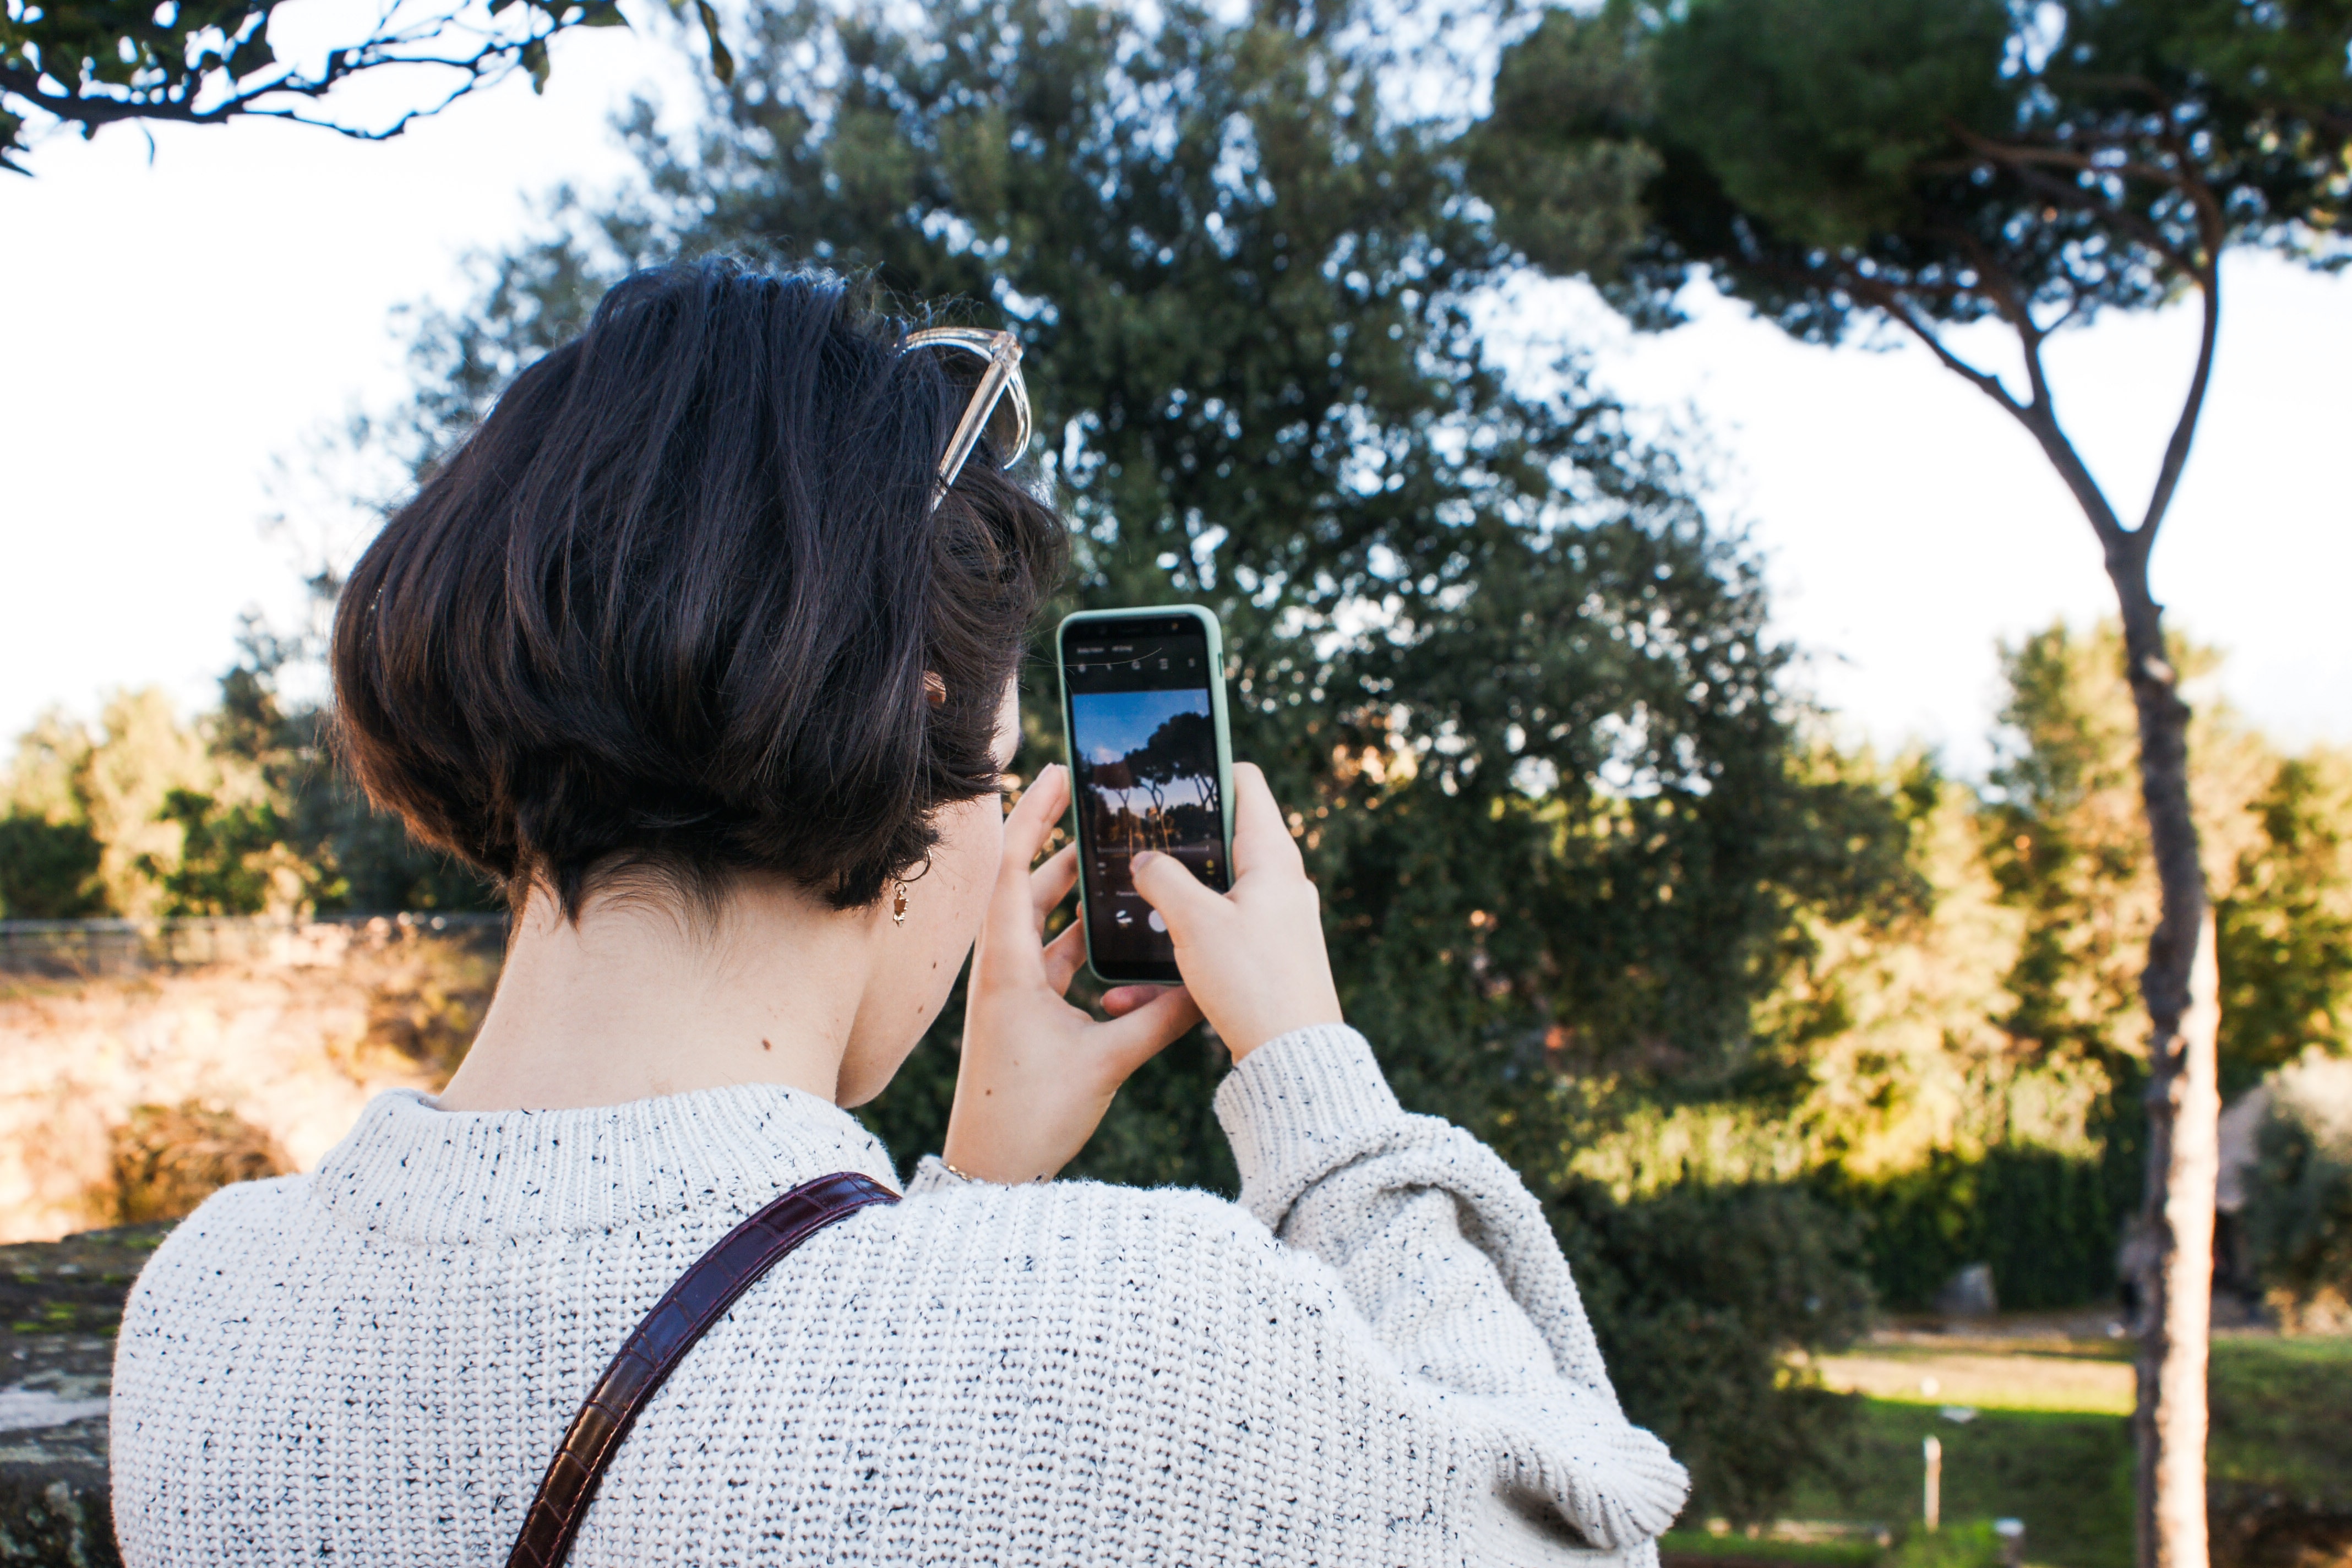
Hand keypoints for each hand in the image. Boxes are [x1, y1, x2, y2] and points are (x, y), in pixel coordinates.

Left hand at [944, 764, 1203, 1182]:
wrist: (989, 1173)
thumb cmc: (1029, 1117)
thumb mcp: (1105, 1063)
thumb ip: (1159, 1019)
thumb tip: (1207, 987)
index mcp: (1008, 969)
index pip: (1012, 871)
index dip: (1031, 817)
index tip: (1054, 773)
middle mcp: (1002, 971)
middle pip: (1027, 887)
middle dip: (1061, 844)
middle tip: (1098, 807)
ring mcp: (1010, 992)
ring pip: (1044, 924)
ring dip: (1076, 894)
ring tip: (1115, 861)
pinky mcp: (1023, 1014)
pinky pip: (1053, 961)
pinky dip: (1083, 943)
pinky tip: (1120, 940)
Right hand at [1129, 762, 1342, 1061]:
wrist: (1293, 1058)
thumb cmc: (1252, 981)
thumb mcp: (1195, 922)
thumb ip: (1164, 880)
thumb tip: (1144, 862)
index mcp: (1273, 857)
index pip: (1246, 782)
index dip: (1208, 768)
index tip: (1169, 776)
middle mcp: (1283, 883)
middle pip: (1225, 840)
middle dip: (1178, 845)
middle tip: (1133, 847)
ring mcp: (1279, 921)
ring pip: (1216, 897)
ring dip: (1173, 908)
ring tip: (1129, 919)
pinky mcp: (1270, 958)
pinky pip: (1219, 940)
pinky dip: (1184, 951)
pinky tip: (1139, 987)